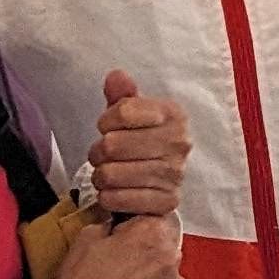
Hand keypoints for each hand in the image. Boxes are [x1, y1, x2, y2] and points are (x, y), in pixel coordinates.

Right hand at [23, 210, 183, 278]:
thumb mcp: (88, 236)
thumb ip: (113, 224)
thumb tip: (117, 224)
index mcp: (153, 232)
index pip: (157, 221)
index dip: (138, 232)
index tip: (129, 241)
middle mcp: (170, 257)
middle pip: (166, 249)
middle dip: (148, 256)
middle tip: (123, 270)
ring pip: (169, 277)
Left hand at [83, 69, 187, 220]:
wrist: (161, 181)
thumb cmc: (142, 142)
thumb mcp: (133, 115)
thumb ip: (123, 95)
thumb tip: (115, 76)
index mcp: (173, 115)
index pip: (122, 111)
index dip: (106, 120)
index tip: (109, 128)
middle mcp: (179, 143)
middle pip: (111, 144)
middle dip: (99, 151)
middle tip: (104, 155)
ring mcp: (174, 174)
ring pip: (109, 174)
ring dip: (100, 176)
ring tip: (110, 174)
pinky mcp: (165, 202)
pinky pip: (116, 199)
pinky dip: (108, 197)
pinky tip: (117, 192)